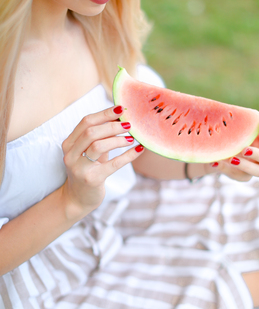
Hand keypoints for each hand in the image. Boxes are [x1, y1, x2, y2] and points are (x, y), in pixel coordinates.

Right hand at [60, 105, 142, 219]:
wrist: (77, 199)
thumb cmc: (87, 170)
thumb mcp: (90, 151)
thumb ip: (100, 136)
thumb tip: (121, 118)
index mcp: (69, 143)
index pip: (86, 122)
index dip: (104, 113)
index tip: (121, 109)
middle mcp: (71, 154)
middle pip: (91, 132)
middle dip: (112, 126)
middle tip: (129, 124)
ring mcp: (79, 168)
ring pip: (98, 145)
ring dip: (118, 140)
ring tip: (131, 138)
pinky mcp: (92, 179)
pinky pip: (113, 164)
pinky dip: (128, 155)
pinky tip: (138, 149)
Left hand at [211, 120, 258, 181]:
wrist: (218, 153)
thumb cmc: (230, 137)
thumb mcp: (232, 129)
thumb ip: (236, 122)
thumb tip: (231, 113)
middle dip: (258, 155)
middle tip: (244, 149)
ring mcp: (254, 168)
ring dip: (245, 165)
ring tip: (231, 159)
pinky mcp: (243, 176)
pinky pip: (238, 176)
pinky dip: (225, 169)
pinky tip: (215, 162)